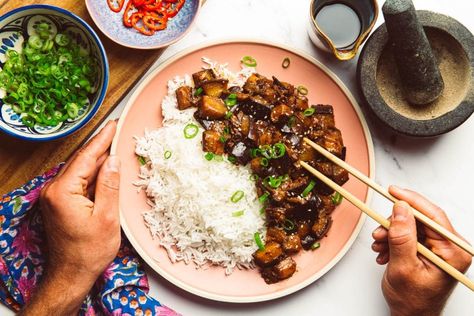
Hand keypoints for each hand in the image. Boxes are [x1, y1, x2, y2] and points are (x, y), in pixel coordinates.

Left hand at [20, 121, 120, 314]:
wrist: (71, 274)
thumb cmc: (89, 251)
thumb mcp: (106, 217)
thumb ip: (109, 185)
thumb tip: (113, 160)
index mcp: (63, 192)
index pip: (85, 157)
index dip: (102, 139)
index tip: (114, 125)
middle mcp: (53, 191)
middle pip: (81, 161)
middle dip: (100, 146)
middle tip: (117, 131)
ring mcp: (55, 197)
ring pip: (80, 171)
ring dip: (97, 160)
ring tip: (115, 146)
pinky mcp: (59, 203)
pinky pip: (78, 182)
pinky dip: (92, 174)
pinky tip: (105, 169)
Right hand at [372, 186, 471, 315]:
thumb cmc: (413, 301)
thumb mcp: (403, 268)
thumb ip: (402, 237)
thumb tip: (400, 209)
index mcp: (453, 252)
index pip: (433, 216)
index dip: (411, 200)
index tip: (392, 191)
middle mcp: (449, 248)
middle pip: (420, 219)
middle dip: (395, 223)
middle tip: (379, 230)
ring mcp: (439, 249)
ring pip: (411, 226)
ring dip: (391, 233)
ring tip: (380, 245)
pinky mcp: (429, 250)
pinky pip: (409, 235)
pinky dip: (393, 240)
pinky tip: (385, 250)